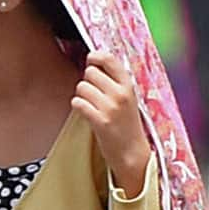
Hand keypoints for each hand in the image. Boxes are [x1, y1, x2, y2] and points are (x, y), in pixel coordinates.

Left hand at [71, 51, 150, 196]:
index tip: (91, 59)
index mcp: (129, 86)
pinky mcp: (100, 121)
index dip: (96, 56)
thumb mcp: (128, 98)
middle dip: (87, 81)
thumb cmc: (127, 124)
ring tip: (91, 105)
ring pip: (81, 87)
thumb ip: (115, 81)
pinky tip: (86, 112)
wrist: (132, 153)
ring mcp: (110, 107)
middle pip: (90, 72)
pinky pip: (77, 102)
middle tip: (93, 93)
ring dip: (81, 95)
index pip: (110, 59)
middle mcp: (121, 94)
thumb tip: (93, 63)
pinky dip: (78, 106)